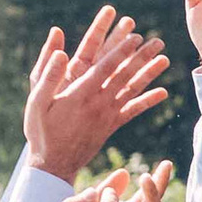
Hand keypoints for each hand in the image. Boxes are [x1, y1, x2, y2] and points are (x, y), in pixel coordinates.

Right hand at [24, 7, 170, 177]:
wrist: (53, 165)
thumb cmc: (41, 131)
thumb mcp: (36, 102)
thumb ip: (49, 76)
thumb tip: (61, 52)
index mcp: (80, 94)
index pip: (106, 67)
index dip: (122, 50)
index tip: (135, 36)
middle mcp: (98, 103)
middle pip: (125, 75)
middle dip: (141, 56)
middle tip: (158, 41)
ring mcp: (107, 115)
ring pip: (132, 90)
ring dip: (149, 74)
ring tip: (165, 59)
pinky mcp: (111, 126)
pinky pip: (133, 111)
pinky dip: (148, 101)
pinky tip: (163, 93)